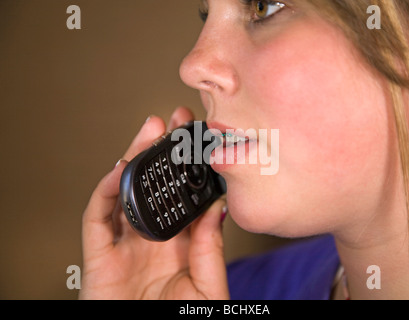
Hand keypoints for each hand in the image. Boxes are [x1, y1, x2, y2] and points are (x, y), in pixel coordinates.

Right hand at [79, 107, 228, 299]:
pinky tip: (121, 167)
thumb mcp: (206, 290)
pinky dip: (106, 191)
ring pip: (126, 192)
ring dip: (135, 159)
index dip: (191, 167)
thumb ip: (211, 250)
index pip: (185, 196)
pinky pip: (97, 217)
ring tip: (150, 129)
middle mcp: (152, 239)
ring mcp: (124, 244)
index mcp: (180, 245)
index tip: (203, 137)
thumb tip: (217, 207)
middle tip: (177, 120)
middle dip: (164, 151)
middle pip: (156, 186)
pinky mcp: (99, 255)